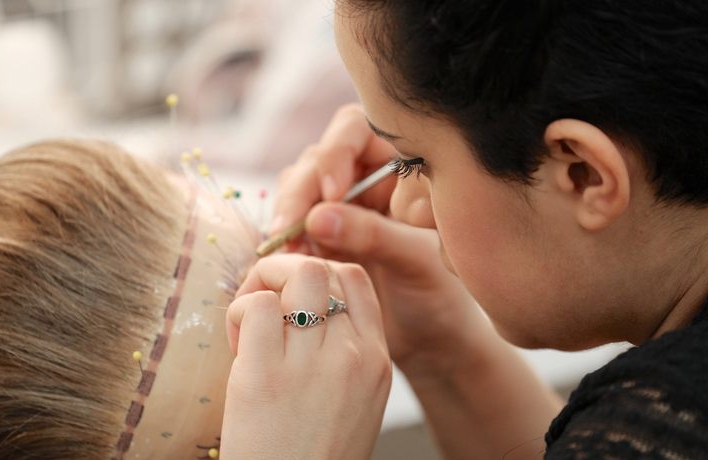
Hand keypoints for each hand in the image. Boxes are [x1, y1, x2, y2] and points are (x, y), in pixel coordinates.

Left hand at [220, 255, 391, 459]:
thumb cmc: (315, 455)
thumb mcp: (355, 401)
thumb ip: (343, 351)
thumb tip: (304, 303)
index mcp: (377, 361)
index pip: (354, 278)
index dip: (317, 273)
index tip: (293, 295)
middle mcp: (352, 356)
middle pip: (321, 269)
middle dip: (284, 271)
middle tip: (264, 302)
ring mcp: (312, 364)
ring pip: (295, 275)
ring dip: (263, 286)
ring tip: (250, 324)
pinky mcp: (266, 376)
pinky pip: (259, 308)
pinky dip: (241, 313)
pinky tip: (238, 345)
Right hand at [273, 104, 491, 378]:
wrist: (432, 337)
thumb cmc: (442, 294)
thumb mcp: (416, 260)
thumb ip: (373, 234)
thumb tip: (318, 216)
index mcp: (400, 165)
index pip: (356, 130)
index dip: (336, 152)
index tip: (332, 193)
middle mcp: (366, 178)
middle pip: (317, 159)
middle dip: (301, 191)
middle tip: (292, 229)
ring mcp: (341, 206)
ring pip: (298, 189)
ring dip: (289, 216)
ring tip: (293, 251)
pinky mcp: (321, 236)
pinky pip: (292, 224)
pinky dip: (286, 240)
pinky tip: (289, 262)